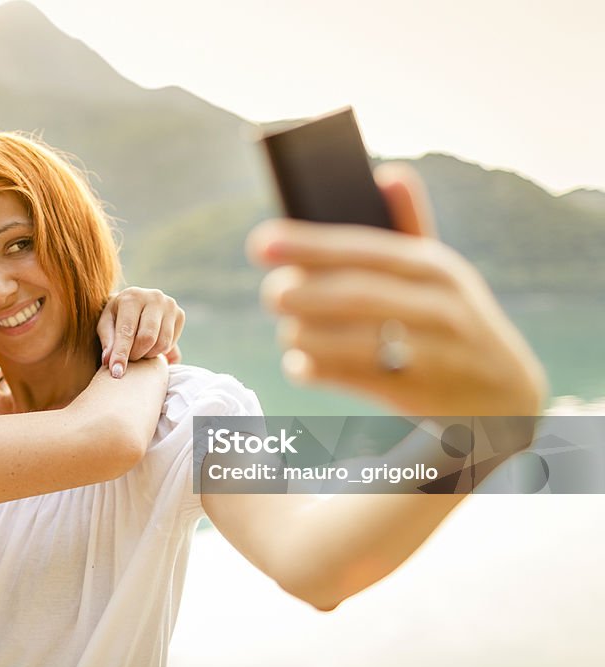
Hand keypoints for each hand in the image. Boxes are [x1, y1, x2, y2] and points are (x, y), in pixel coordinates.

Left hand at [96, 287, 184, 377]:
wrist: (135, 303)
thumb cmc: (117, 316)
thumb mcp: (106, 324)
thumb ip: (107, 341)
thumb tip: (109, 360)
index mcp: (132, 297)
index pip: (127, 331)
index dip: (121, 354)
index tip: (116, 373)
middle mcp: (154, 297)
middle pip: (147, 338)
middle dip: (135, 355)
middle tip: (128, 359)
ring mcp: (170, 305)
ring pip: (162, 344)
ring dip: (148, 355)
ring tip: (138, 351)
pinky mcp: (180, 315)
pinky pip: (171, 344)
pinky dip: (159, 351)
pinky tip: (150, 345)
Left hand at [245, 163, 546, 416]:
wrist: (503, 395)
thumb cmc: (454, 322)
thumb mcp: (443, 273)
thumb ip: (410, 225)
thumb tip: (387, 172)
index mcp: (433, 267)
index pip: (362, 249)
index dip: (309, 244)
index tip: (262, 242)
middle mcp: (437, 306)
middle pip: (357, 295)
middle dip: (305, 292)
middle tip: (271, 292)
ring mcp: (432, 353)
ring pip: (355, 341)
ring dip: (309, 336)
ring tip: (288, 332)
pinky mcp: (418, 394)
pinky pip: (357, 380)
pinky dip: (320, 371)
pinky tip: (299, 366)